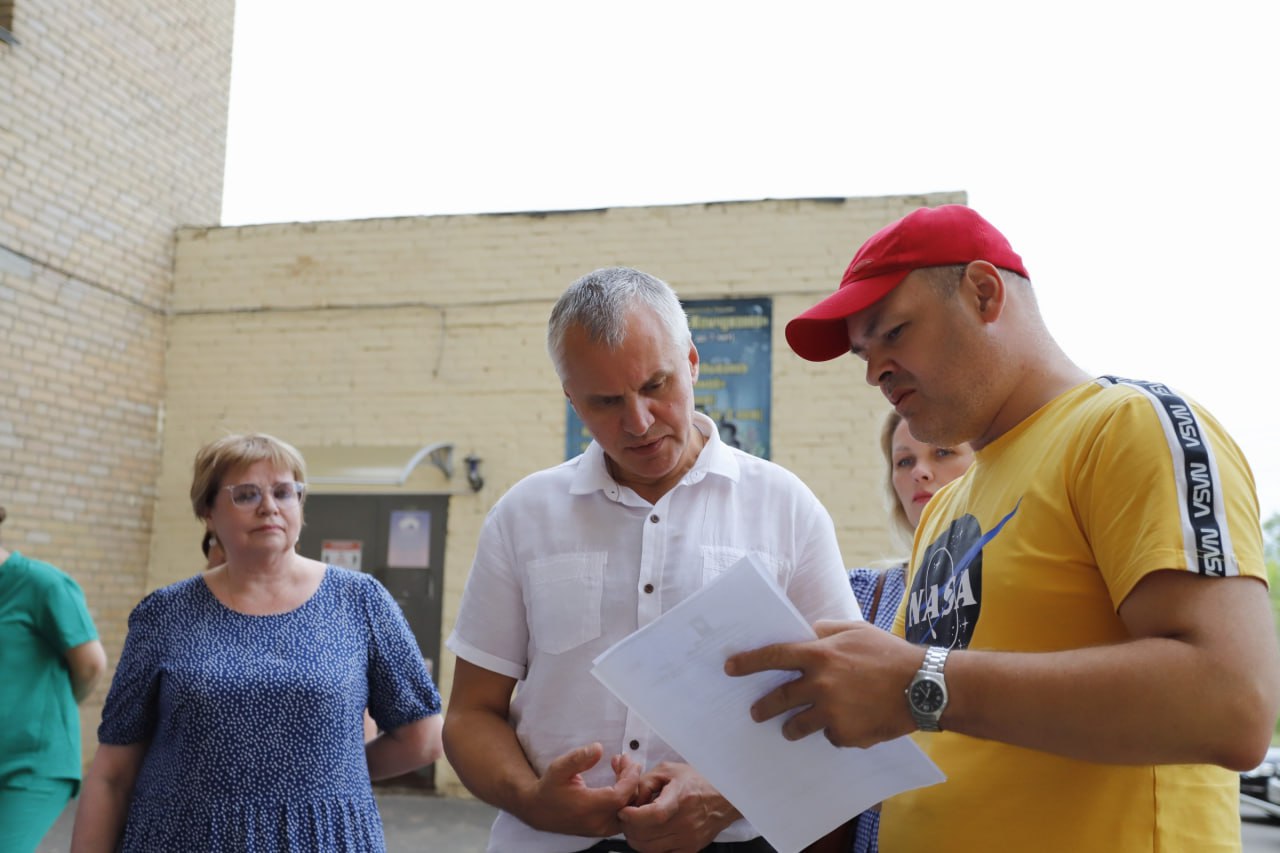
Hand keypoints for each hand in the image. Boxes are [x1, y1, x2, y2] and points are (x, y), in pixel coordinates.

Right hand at [521, 742, 641, 837]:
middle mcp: (596, 822)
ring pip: (628, 811)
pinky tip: (618, 782)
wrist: (539, 811)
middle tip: (623, 760)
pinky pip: (623, 816)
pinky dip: (626, 799)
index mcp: (586, 808)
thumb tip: (598, 748)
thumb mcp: (559, 768)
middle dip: (631, 779)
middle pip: (627, 803)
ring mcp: (600, 829)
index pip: (619, 796)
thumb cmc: (550, 788)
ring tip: (620, 768)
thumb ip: (578, 758)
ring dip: (630, 789)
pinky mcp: (602, 830)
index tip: (630, 761)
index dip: (629, 778)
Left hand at [617, 762, 738, 852]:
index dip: (633, 816)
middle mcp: (685, 822)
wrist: (722, 798)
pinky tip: (648, 834)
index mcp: (681, 797)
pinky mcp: (689, 850)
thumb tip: (629, 800)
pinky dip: (648, 847)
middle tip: (625, 817)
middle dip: (627, 827)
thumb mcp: (669, 771)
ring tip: (635, 825)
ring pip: (648, 849)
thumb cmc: (696, 782)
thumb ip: (644, 782)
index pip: (655, 814)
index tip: (623, 811)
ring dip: (635, 838)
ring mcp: (687, 839)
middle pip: (646, 835)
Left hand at [724, 620, 922, 746]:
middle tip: (755, 711)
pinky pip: (831, 736)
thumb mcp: (856, 630)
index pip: (773, 657)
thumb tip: (805, 632)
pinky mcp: (846, 735)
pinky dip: (835, 732)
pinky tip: (848, 725)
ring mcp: (832, 713)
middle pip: (779, 698)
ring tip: (790, 728)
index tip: (730, 668)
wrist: (924, 687)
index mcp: (820, 654)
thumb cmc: (890, 654)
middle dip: (762, 707)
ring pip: (799, 725)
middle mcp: (820, 684)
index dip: (748, 662)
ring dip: (791, 727)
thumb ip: (826, 631)